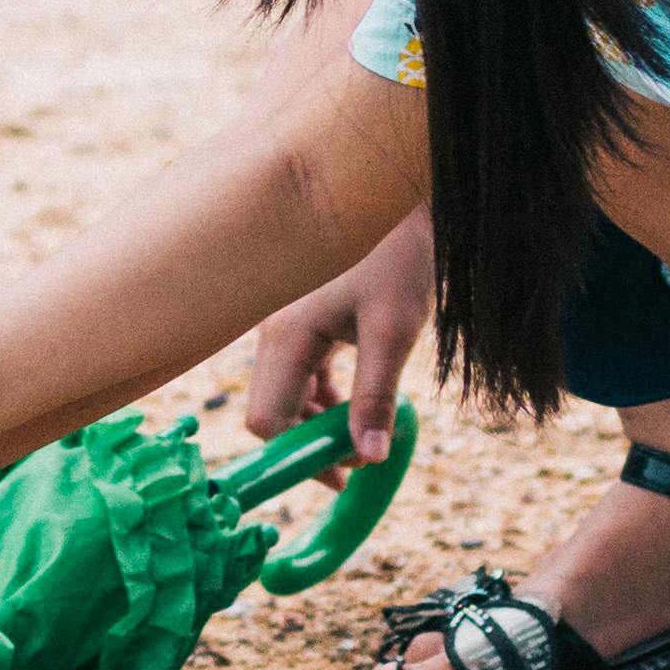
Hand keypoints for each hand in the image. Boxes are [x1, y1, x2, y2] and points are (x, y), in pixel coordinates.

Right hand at [244, 202, 434, 453]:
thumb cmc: (400, 256)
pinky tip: (363, 397)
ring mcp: (287, 323)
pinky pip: (303, 372)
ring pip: (289, 393)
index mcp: (286, 335)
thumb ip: (376, 397)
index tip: (345, 472)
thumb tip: (368, 457)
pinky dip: (328, 395)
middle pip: (273, 410)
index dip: (299, 456)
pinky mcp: (305, 317)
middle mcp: (275, 331)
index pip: (266, 419)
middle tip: (365, 455)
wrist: (403, 198)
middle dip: (312, 441)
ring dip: (323, 420)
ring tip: (371, 428)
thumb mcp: (393, 331)